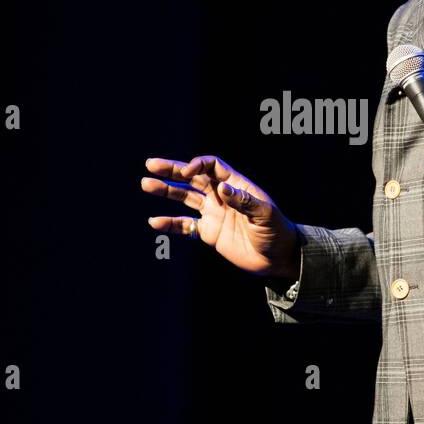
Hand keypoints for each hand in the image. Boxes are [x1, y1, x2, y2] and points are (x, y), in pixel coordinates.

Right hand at [141, 154, 300, 278]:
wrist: (277, 258)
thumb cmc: (277, 232)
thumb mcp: (265, 214)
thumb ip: (245, 201)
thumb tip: (222, 187)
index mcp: (235, 185)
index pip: (212, 166)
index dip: (198, 164)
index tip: (187, 171)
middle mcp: (221, 195)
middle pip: (192, 177)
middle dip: (172, 170)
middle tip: (151, 165)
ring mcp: (213, 213)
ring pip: (184, 197)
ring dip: (166, 191)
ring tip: (146, 184)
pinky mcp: (208, 232)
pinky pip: (185, 225)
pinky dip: (170, 223)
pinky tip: (154, 222)